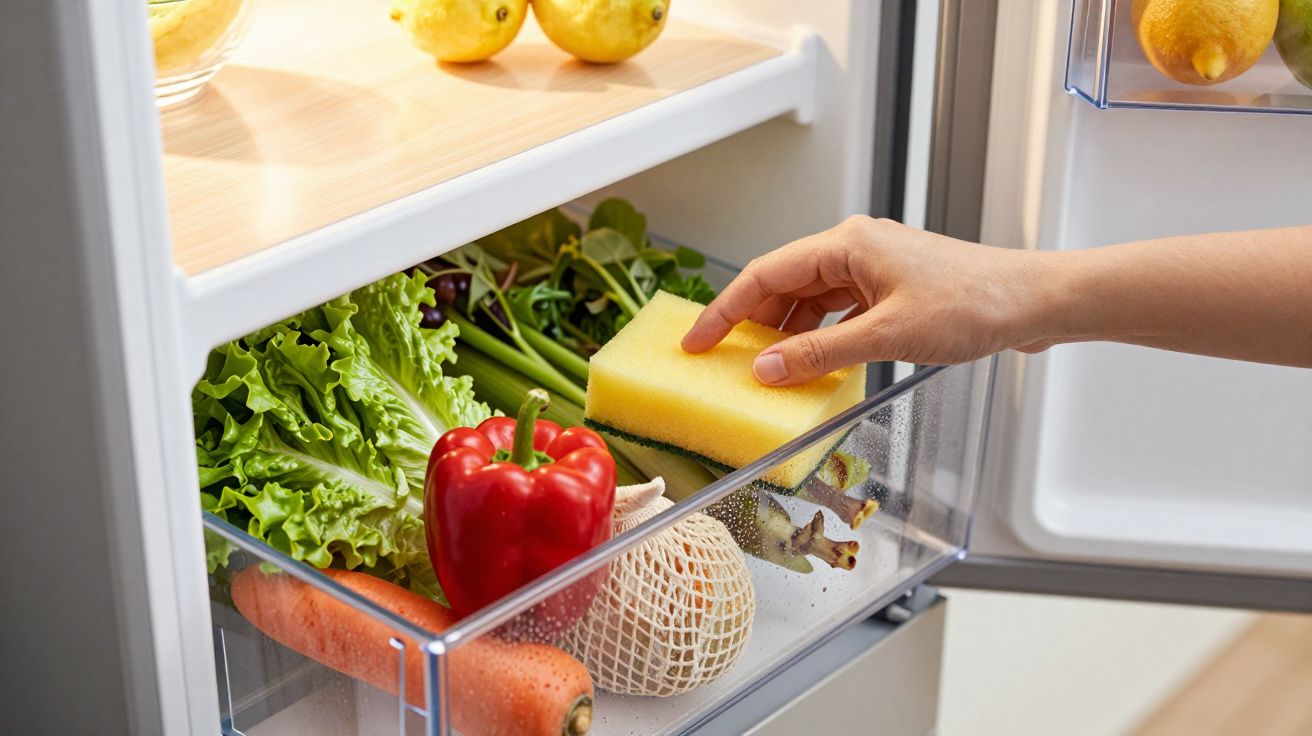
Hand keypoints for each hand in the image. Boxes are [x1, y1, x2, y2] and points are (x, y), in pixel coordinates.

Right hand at [681, 216, 1052, 385]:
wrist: (1034, 301)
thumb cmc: (973, 305)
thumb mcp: (887, 336)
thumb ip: (821, 354)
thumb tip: (766, 368)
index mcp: (847, 244)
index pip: (766, 274)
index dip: (725, 310)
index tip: (696, 340)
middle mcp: (855, 247)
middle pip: (784, 284)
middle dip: (752, 323)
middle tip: (721, 361)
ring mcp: (874, 266)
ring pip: (810, 299)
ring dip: (787, 334)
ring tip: (766, 370)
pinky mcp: (891, 287)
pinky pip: (838, 309)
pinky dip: (819, 336)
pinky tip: (813, 363)